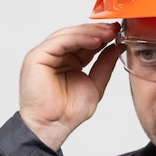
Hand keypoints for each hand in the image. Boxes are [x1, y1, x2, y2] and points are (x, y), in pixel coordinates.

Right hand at [18, 22, 120, 149]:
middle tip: (115, 29)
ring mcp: (45, 55)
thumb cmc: (68, 112)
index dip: (102, 36)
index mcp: (68, 62)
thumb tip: (116, 48)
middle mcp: (55, 56)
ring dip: (90, 32)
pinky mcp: (37, 57)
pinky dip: (78, 38)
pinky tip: (94, 40)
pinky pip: (59, 41)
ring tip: (108, 33)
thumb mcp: (95, 84)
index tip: (118, 33)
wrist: (53, 126)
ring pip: (68, 35)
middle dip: (97, 31)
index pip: (85, 42)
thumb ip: (104, 65)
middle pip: (76, 35)